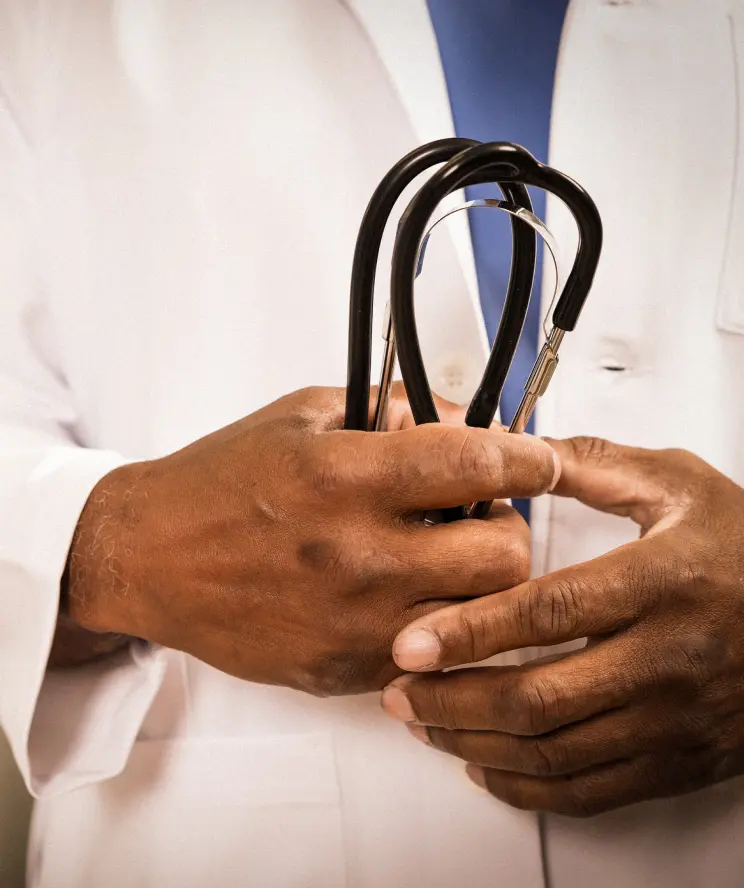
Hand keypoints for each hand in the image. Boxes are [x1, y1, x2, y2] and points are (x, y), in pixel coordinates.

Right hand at [65, 385, 557, 694]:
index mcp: (346, 476)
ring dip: (481, 582)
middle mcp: (357, 554)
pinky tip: (406, 596)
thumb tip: (465, 417)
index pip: (479, 466)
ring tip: (445, 558)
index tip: (539, 461)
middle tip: (481, 517)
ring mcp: (354, 622)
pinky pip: (433, 656)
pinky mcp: (344, 670)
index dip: (528, 460)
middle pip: (503, 554)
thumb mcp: (302, 415)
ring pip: (482, 616)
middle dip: (509, 529)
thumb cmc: (221, 480)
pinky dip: (439, 624)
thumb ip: (389, 408)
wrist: (150, 557)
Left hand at [383, 437, 743, 815]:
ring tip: (425, 723)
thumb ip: (596, 466)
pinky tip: (486, 763)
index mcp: (662, 582)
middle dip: (454, 698)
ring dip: (476, 742)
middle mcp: (668, 659)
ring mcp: (674, 720)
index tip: (412, 641)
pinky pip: (592, 791)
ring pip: (556, 753)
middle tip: (401, 690)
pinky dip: (527, 785)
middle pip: (540, 697)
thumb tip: (522, 451)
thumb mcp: (680, 486)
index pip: (551, 613)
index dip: (473, 630)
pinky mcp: (679, 760)